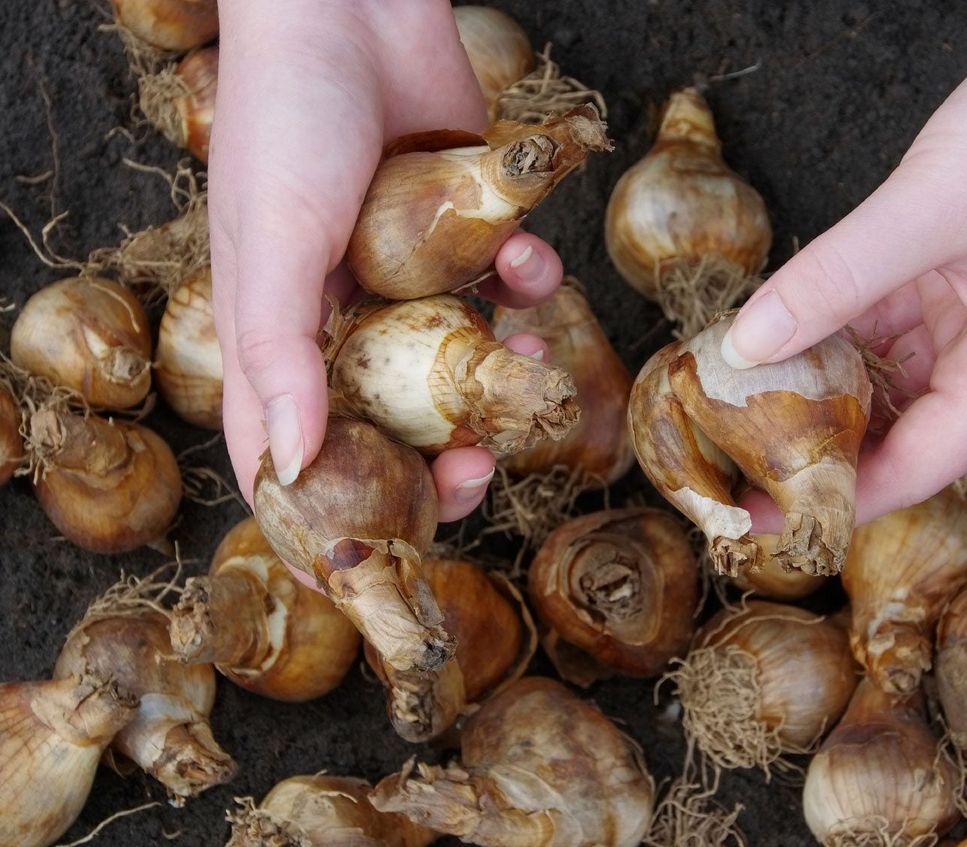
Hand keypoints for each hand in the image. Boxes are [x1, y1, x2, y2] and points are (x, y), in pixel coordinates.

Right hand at [209, 0, 562, 519]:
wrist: (349, 7)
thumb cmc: (287, 120)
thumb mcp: (272, 242)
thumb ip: (280, 352)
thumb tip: (296, 465)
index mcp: (275, 331)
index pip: (288, 448)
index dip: (324, 511)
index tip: (370, 560)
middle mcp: (340, 314)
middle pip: (393, 423)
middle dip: (442, 456)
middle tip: (483, 471)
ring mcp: (406, 276)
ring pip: (462, 362)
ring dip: (503, 372)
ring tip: (532, 362)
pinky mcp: (462, 232)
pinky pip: (503, 284)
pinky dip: (525, 281)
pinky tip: (530, 259)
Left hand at [723, 0, 966, 525]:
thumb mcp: (925, 213)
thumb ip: (832, 282)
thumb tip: (748, 346)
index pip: (921, 464)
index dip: (843, 496)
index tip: (771, 517)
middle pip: (901, 425)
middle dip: (823, 441)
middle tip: (737, 459)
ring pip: (887, 370)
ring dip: (822, 380)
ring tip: (743, 400)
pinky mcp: (958, 270)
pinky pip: (885, 317)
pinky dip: (836, 323)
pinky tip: (782, 328)